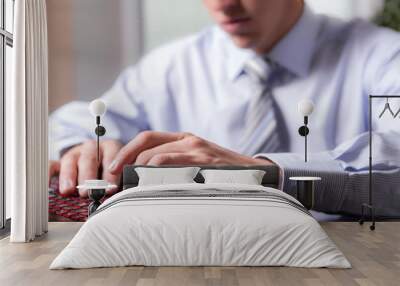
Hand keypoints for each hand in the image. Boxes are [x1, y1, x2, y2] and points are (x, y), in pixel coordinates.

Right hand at [53, 139, 122, 196]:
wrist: (100, 161)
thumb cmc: (114, 171)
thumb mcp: (121, 173)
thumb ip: (120, 183)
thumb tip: (122, 199)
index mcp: (111, 148)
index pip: (112, 157)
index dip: (112, 175)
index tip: (112, 188)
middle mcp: (93, 148)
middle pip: (89, 159)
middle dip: (89, 177)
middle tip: (89, 192)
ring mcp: (76, 153)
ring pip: (71, 161)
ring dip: (69, 177)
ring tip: (68, 191)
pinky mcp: (62, 161)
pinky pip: (52, 165)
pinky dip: (47, 173)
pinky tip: (46, 184)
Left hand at [108, 131, 272, 173]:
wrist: (254, 172)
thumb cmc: (223, 172)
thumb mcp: (198, 162)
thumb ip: (176, 164)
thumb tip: (146, 178)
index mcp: (184, 139)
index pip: (147, 138)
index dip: (126, 150)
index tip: (113, 167)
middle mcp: (188, 139)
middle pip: (145, 143)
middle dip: (125, 160)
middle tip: (115, 179)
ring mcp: (195, 148)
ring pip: (155, 154)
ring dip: (136, 170)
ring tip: (127, 185)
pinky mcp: (202, 159)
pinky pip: (170, 163)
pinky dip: (153, 174)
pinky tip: (146, 185)